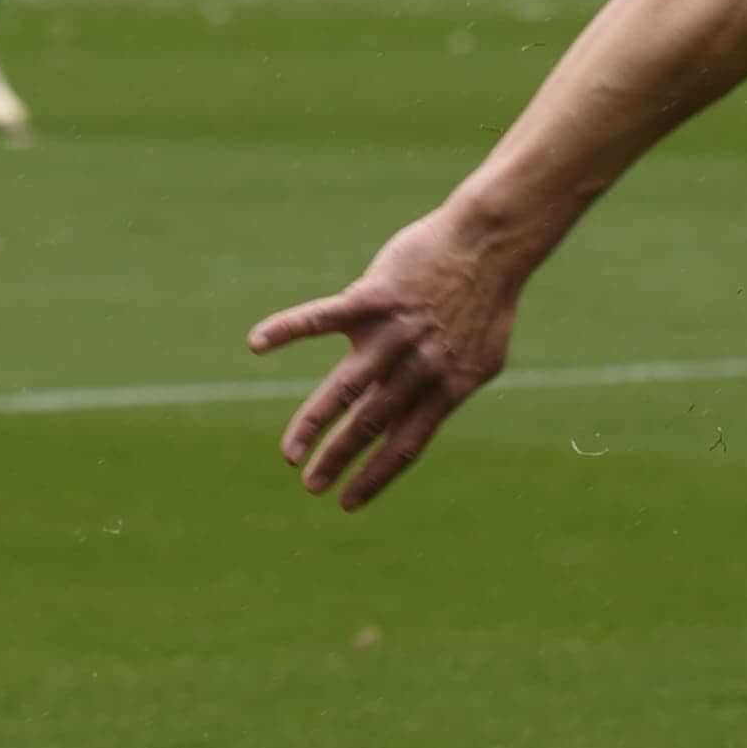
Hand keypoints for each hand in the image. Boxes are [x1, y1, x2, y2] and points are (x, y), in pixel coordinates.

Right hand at [250, 207, 526, 507]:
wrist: (489, 243)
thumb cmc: (486, 300)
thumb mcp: (481, 357)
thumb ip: (449, 387)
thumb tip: (424, 413)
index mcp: (445, 387)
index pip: (406, 445)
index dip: (375, 477)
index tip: (347, 504)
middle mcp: (417, 367)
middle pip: (370, 424)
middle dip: (338, 460)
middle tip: (310, 487)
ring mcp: (393, 333)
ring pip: (344, 388)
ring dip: (314, 424)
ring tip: (290, 454)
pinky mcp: (373, 298)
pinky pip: (322, 318)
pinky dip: (288, 329)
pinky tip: (257, 342)